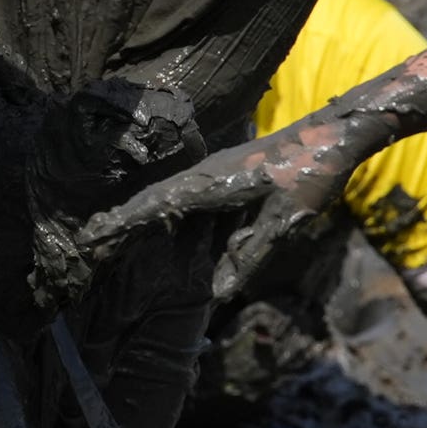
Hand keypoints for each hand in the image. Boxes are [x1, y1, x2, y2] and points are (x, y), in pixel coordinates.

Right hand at [76, 118, 356, 296]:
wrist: (339, 131)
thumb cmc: (312, 173)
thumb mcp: (284, 222)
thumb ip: (250, 257)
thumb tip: (219, 296)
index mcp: (211, 184)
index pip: (153, 207)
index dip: (118, 225)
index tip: (88, 240)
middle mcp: (205, 173)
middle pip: (151, 201)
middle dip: (118, 222)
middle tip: (87, 244)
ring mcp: (215, 169)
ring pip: (168, 196)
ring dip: (141, 216)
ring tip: (112, 237)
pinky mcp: (228, 171)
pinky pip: (189, 195)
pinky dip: (168, 211)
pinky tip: (166, 225)